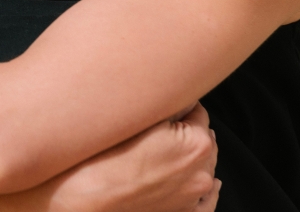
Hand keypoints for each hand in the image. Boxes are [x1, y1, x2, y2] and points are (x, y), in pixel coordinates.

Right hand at [52, 103, 219, 211]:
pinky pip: (207, 203)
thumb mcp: (142, 118)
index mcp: (198, 143)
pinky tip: (209, 185)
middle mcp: (202, 173)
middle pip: (204, 139)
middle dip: (188, 131)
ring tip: (171, 150)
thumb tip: (179, 97)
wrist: (91, 193)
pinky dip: (206, 193)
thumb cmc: (111, 156)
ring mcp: (194, 197)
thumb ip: (169, 106)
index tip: (167, 107)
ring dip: (193, 157)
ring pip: (204, 167)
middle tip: (164, 128)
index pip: (198, 112)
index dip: (180, 107)